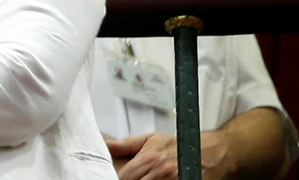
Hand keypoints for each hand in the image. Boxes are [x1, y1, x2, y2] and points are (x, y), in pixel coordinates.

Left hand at [107, 131, 233, 179]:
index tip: (109, 176)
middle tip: (123, 177)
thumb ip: (125, 145)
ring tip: (143, 178)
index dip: (114, 177)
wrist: (211, 152)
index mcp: (149, 158)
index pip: (122, 175)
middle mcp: (160, 172)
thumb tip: (104, 145)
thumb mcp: (150, 140)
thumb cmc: (179, 146)